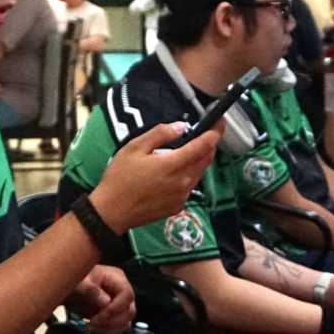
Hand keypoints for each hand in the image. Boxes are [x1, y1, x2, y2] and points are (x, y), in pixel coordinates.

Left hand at [66, 265, 134, 333]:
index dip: (117, 307)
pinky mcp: (113, 317)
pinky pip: (117, 330)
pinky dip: (106, 333)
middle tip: (93, 321)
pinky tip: (93, 329)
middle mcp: (121, 293)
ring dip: (108, 329)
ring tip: (91, 327)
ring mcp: (119, 306)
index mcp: (117, 279)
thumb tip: (106, 303)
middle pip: (129, 311)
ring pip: (125, 323)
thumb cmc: (74, 280)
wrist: (68, 288)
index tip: (100, 314)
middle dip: (111, 321)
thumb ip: (91, 290)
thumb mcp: (79, 282)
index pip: (127, 295)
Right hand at [90, 121, 220, 231]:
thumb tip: (180, 127)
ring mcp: (182, 196)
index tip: (220, 121)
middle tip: (206, 133)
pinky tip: (174, 173)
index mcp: (174, 164)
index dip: (215, 131)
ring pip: (199, 173)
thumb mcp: (135, 148)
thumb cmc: (120, 178)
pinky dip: (188, 175)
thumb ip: (160, 134)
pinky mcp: (177, 206)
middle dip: (210, 145)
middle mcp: (183, 182)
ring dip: (199, 160)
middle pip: (206, 160)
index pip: (204, 145)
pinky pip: (189, 187)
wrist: (112, 212)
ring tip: (189, 150)